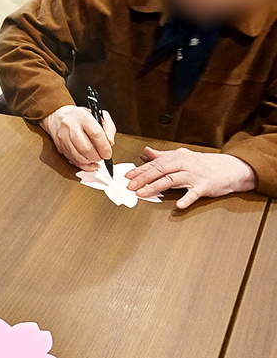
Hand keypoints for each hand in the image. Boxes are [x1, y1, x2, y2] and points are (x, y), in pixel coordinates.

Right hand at [41, 104, 114, 170]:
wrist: (57, 117)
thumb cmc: (80, 116)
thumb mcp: (98, 115)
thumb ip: (109, 127)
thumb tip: (110, 143)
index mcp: (82, 116)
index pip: (96, 134)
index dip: (104, 147)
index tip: (108, 153)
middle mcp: (70, 126)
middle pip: (85, 148)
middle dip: (97, 156)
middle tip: (102, 157)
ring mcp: (63, 137)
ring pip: (78, 156)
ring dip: (89, 161)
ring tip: (95, 159)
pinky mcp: (59, 146)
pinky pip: (72, 159)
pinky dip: (83, 164)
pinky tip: (89, 163)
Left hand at [125, 147, 256, 208]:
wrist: (230, 168)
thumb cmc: (203, 164)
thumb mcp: (182, 156)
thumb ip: (163, 156)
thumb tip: (146, 151)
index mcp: (177, 157)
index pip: (154, 163)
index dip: (140, 170)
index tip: (127, 176)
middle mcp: (184, 164)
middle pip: (160, 170)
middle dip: (143, 178)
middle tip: (130, 186)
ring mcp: (194, 175)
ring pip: (172, 180)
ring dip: (156, 187)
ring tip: (142, 194)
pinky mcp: (205, 186)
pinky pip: (194, 193)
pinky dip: (186, 199)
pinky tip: (178, 205)